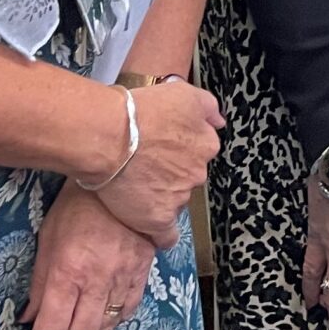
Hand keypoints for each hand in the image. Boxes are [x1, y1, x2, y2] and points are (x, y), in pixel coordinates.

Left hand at [22, 184, 153, 329]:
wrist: (121, 175)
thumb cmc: (78, 204)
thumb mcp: (48, 239)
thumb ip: (40, 283)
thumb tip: (31, 316)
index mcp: (68, 272)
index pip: (51, 328)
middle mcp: (96, 280)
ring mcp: (123, 277)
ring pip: (107, 328)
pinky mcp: (142, 270)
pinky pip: (130, 309)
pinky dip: (115, 320)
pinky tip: (104, 314)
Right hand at [91, 79, 224, 246]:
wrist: (109, 135)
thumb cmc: (143, 109)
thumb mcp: (184, 93)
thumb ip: (208, 107)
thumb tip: (219, 123)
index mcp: (205, 144)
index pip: (199, 153)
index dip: (180, 153)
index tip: (162, 151)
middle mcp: (197, 172)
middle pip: (187, 178)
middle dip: (171, 175)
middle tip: (144, 167)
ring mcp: (179, 197)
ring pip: (174, 202)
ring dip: (160, 198)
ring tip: (134, 189)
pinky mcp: (157, 219)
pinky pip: (166, 235)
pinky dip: (160, 235)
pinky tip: (151, 231)